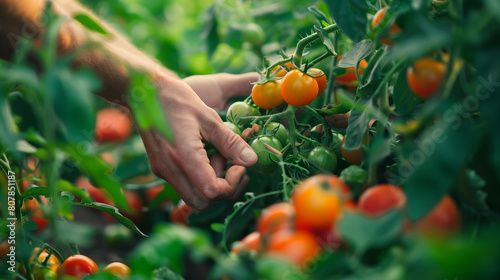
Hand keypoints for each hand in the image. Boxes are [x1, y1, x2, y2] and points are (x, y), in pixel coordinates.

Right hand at [135, 73, 257, 209]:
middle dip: (222, 189)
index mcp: (183, 157)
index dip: (231, 183)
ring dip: (210, 184)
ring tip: (216, 156)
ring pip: (192, 196)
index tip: (238, 164)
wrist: (144, 92)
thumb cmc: (178, 100)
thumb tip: (251, 161)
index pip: (211, 192)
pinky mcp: (160, 168)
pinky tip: (204, 154)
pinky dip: (199, 177)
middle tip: (230, 164)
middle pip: (201, 202)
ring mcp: (162, 171)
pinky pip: (184, 184)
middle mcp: (169, 170)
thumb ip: (231, 143)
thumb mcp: (209, 118)